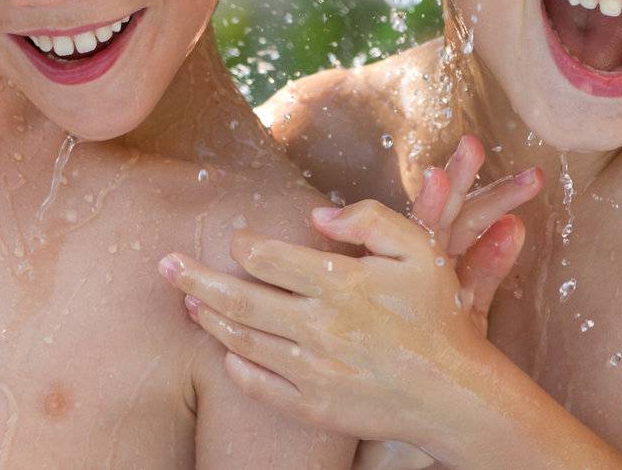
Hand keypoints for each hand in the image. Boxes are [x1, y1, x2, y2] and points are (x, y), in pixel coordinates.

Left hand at [157, 136, 540, 456]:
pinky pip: (259, 385)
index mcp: (340, 283)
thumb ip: (371, 219)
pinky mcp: (314, 405)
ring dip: (209, 319)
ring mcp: (313, 370)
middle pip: (237, 298)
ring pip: (242, 340)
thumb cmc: (439, 316)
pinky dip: (235, 366)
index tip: (237, 239)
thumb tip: (318, 215)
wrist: (457, 393)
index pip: (265, 257)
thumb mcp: (420, 249)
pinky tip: (224, 351)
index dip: (242, 243)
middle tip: (165, 265)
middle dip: (194, 279)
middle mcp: (319, 326)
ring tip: (187, 303)